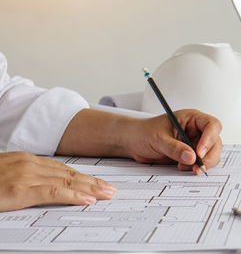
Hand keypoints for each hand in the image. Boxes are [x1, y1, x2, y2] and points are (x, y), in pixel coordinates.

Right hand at [0, 152, 115, 211]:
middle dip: (93, 182)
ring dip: (90, 188)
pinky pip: (52, 192)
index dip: (84, 177)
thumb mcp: (6, 174)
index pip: (63, 169)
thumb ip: (26, 177)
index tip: (99, 183)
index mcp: (26, 160)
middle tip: (110, 189)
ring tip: (106, 194)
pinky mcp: (19, 189)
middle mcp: (29, 164)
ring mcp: (25, 175)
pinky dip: (73, 195)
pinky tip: (87, 199)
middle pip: (69, 174)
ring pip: (66, 181)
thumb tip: (45, 186)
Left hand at [122, 109, 222, 174]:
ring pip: (212, 154)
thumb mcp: (158, 139)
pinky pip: (202, 162)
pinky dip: (196, 168)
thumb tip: (191, 157)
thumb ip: (174, 148)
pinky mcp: (191, 155)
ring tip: (186, 167)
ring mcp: (195, 143)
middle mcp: (196, 130)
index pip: (212, 125)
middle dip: (209, 156)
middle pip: (215, 142)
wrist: (133, 142)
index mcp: (191, 118)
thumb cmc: (144, 132)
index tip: (199, 152)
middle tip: (198, 166)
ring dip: (203, 164)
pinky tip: (182, 167)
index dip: (209, 139)